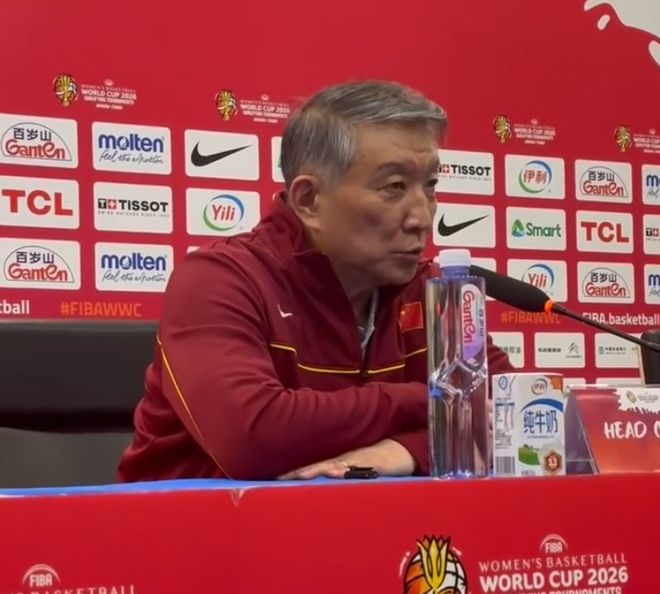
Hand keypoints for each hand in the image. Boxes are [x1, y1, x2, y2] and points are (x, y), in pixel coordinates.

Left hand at [278, 438, 415, 479]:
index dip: (297, 472)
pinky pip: (357, 467)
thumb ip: (342, 473)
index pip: (314, 467)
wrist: (403, 452)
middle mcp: (345, 460)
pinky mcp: (373, 464)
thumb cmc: (379, 461)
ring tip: (300, 476)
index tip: (279, 477)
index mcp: (340, 462)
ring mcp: (358, 461)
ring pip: (334, 466)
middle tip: (281, 477)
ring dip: (317, 470)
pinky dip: (345, 470)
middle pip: (319, 466)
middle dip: (300, 472)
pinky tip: (336, 473)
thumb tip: (324, 483)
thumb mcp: (357, 467)